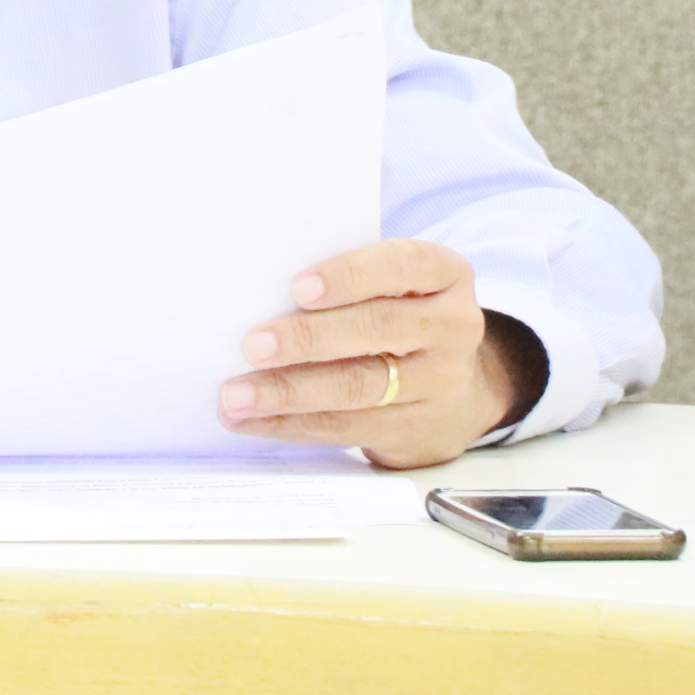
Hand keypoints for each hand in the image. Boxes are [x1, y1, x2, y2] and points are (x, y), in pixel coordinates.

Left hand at [217, 239, 536, 469]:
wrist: (458, 390)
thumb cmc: (400, 314)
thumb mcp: (396, 284)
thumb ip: (349, 279)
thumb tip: (259, 289)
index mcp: (444, 274)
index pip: (401, 265)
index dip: (350, 275)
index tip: (298, 288)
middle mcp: (451, 327)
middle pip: (377, 329)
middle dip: (308, 338)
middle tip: (253, 345)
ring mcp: (438, 383)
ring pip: (358, 387)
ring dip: (288, 392)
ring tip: (236, 394)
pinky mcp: (413, 429)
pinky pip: (345, 427)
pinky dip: (291, 423)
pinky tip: (250, 419)